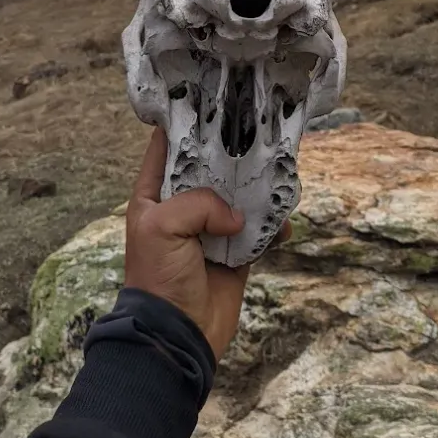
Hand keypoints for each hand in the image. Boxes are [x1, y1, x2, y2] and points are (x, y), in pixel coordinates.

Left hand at [124, 127, 289, 360]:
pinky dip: (274, 227)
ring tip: (278, 180)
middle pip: (210, 169)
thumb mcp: (163, 227)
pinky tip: (283, 225)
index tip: (210, 101)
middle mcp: (182, 209)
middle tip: (257, 134)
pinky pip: (260, 231)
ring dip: (259, 190)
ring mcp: (210, 231)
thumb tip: (235, 217)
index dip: (184, 124)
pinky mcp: (236, 254)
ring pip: (239, 197)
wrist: (177, 336)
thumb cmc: (158, 278)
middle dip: (233, 154)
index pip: (166, 149)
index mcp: (154, 197)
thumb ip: (198, 204)